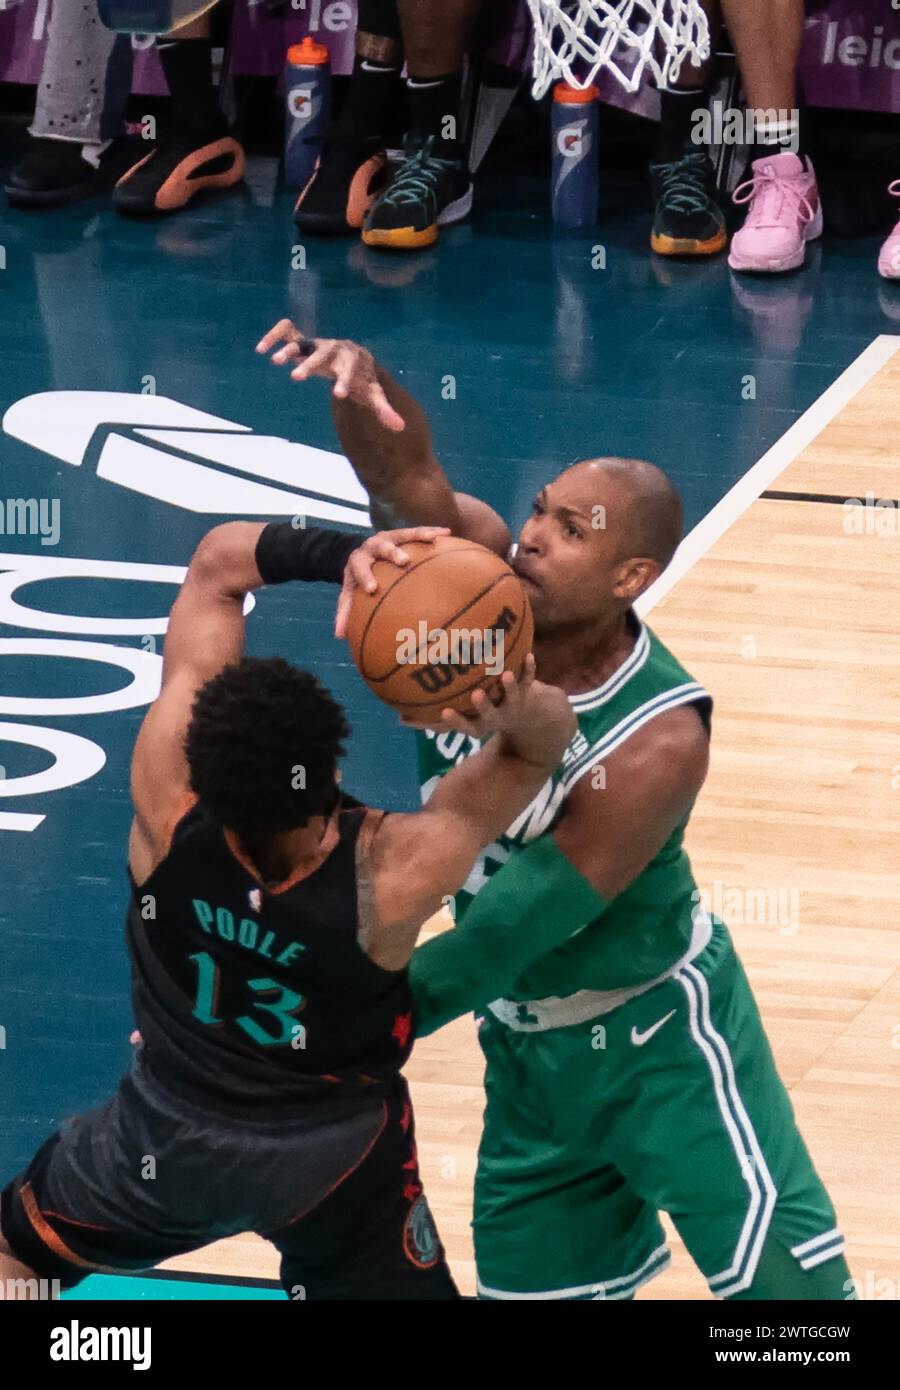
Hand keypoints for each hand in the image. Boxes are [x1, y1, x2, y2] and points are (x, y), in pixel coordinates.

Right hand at [255, 319, 404, 432]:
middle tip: (296, 377)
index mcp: (352, 360)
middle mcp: (334, 348)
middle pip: (322, 353)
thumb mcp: (373, 394)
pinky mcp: (302, 340)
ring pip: (302, 342)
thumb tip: (400, 428)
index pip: (350, 370)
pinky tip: (260, 349)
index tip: (339, 395)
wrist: (354, 357)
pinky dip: (274, 336)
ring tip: (275, 361)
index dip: (346, 382)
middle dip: (310, 364)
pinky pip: (286, 332)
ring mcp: (317, 343)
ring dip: (289, 349)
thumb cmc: (362, 379)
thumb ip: (384, 410)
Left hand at [334, 526, 450, 638]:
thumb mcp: (350, 592)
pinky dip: (432, 531)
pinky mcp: (403, 533)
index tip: (372, 589)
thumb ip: (345, 611)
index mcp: (359, 560)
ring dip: (418, 535)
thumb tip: (339, 636)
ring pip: (403, 534)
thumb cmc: (359, 578)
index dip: (365, 577)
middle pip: (381, 546)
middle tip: (403, 560)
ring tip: (433, 538)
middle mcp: (373, 545)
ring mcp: (390, 536)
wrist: (363, 552)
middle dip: (392, 552)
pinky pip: (418, 532)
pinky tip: (447, 532)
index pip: (359, 568)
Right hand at [401, 657, 575, 767]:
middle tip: (476, 694)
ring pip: (512, 697)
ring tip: (504, 672)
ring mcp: (512, 705)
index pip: (464, 726)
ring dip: (509, 686)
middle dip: (484, 706)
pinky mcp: (526, 693)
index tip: (443, 712)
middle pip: (490, 715)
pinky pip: (528, 681)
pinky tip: (528, 655)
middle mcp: (495, 717)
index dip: (455, 722)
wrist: (525, 720)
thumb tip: (397, 718)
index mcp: (478, 724)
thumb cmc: (479, 714)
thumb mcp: (457, 718)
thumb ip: (430, 720)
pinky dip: (529, 670)